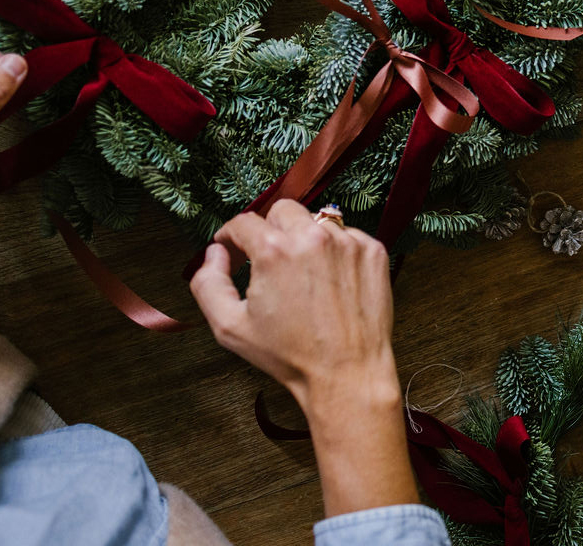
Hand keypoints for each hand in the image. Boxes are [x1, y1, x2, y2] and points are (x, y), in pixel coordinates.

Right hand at [190, 198, 417, 515]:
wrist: (347, 372)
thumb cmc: (288, 355)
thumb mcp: (229, 326)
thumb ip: (208, 283)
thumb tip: (215, 254)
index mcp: (273, 250)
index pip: (244, 221)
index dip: (232, 234)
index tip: (232, 246)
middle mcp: (312, 236)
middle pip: (283, 211)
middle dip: (270, 230)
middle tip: (269, 259)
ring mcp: (348, 241)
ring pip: (317, 220)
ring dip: (305, 238)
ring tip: (304, 273)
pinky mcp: (374, 251)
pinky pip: (348, 236)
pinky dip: (336, 250)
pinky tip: (331, 281)